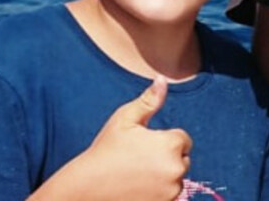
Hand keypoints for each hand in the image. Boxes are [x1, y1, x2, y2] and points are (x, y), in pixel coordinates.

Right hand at [33, 75, 191, 200]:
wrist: (85, 190)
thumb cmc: (105, 151)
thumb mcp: (124, 120)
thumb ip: (149, 101)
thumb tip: (162, 79)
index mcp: (171, 145)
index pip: (183, 139)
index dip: (164, 140)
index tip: (143, 146)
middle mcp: (176, 170)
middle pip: (182, 160)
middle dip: (166, 159)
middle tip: (138, 161)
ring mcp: (171, 192)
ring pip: (176, 180)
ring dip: (163, 177)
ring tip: (136, 175)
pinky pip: (169, 196)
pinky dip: (158, 193)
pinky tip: (137, 190)